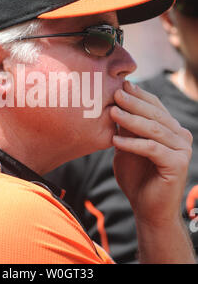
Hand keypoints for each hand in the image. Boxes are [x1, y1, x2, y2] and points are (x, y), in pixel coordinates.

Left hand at [110, 80, 192, 226]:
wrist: (147, 208)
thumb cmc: (135, 176)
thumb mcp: (126, 147)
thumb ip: (125, 129)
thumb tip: (114, 103)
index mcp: (170, 129)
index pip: (155, 106)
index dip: (139, 94)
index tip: (121, 84)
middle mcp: (180, 136)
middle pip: (155, 114)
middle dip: (133, 103)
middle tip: (115, 93)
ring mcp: (182, 149)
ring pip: (153, 129)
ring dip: (130, 120)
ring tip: (111, 113)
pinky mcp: (177, 163)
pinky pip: (151, 148)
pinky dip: (132, 143)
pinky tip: (115, 140)